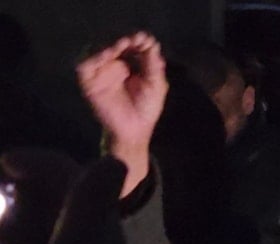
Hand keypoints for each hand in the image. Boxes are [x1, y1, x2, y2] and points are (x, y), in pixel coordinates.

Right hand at [76, 32, 167, 196]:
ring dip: (110, 45)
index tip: (146, 39)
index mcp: (132, 64)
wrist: (135, 130)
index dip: (139, 40)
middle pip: (116, 45)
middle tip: (135, 38)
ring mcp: (102, 72)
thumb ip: (154, 65)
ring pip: (99, 51)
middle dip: (125, 40)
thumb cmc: (147, 108)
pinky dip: (94, 58)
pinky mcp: (90, 83)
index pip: (133, 46)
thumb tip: (152, 44)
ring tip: (122, 43)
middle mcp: (115, 64)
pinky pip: (85, 66)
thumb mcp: (156, 85)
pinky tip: (107, 54)